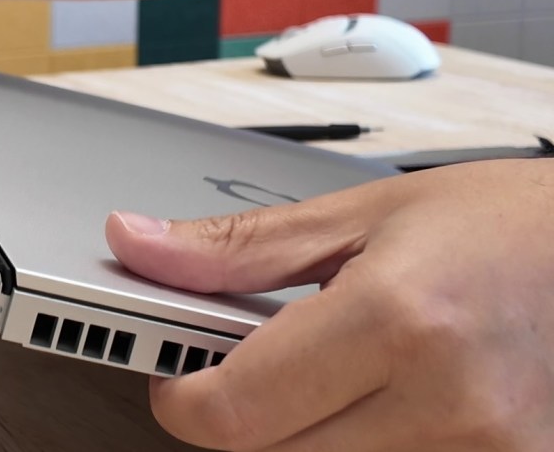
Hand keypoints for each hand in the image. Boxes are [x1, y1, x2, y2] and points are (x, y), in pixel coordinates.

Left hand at [105, 158, 553, 450]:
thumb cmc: (507, 225)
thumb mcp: (364, 214)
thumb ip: (239, 246)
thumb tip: (136, 242)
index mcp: (398, 320)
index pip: (235, 411)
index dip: (181, 397)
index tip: (176, 373)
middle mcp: (449, 404)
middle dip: (241, 415)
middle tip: (258, 363)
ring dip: (304, 434)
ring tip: (338, 372)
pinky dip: (362, 446)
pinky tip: (377, 401)